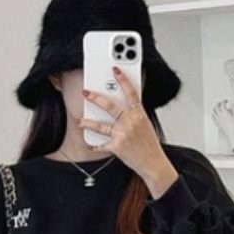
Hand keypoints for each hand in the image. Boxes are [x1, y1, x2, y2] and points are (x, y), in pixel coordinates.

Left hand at [79, 67, 174, 191]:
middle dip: (95, 98)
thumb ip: (135, 115)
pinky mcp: (117, 147)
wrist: (153, 163)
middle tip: (86, 92)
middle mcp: (130, 122)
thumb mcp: (146, 126)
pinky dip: (96, 146)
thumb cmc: (150, 146)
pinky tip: (90, 145)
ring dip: (88, 123)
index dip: (123, 80)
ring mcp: (122, 134)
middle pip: (110, 106)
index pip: (131, 93)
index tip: (115, 70)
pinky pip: (102, 145)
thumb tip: (124, 108)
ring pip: (101, 126)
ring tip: (80, 120)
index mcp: (139, 114)